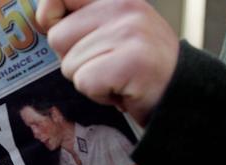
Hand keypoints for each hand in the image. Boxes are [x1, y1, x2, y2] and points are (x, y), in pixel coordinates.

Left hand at [36, 0, 178, 124]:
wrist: (182, 94)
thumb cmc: (138, 67)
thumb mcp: (113, 31)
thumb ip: (82, 21)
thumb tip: (42, 18)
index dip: (49, 13)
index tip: (51, 24)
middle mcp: (124, 8)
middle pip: (58, 38)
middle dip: (74, 60)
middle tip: (104, 65)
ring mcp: (129, 33)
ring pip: (69, 65)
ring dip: (88, 80)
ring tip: (115, 78)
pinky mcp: (130, 61)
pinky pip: (85, 82)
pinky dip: (98, 94)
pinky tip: (120, 90)